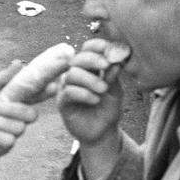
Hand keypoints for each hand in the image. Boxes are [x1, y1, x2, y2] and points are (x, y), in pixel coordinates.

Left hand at [0, 61, 38, 165]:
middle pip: (32, 114)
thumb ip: (0, 80)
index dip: (46, 89)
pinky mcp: (3, 148)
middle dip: (11, 108)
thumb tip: (20, 63)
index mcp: (10, 101)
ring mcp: (10, 133)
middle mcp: (13, 117)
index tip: (56, 83)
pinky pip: (9, 140)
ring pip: (19, 127)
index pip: (34, 95)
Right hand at [57, 39, 124, 160]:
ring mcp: (67, 88)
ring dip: (90, 79)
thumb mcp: (115, 91)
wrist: (103, 132)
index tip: (109, 49)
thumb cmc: (108, 110)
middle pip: (77, 58)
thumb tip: (116, 60)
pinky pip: (69, 92)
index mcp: (90, 68)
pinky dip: (84, 93)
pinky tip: (96, 100)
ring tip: (103, 89)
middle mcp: (76, 75)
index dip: (97, 46)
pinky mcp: (63, 102)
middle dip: (92, 59)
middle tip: (106, 66)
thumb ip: (113, 76)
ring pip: (72, 74)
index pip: (88, 49)